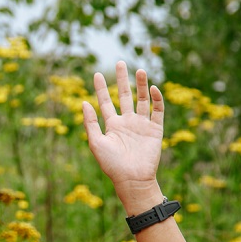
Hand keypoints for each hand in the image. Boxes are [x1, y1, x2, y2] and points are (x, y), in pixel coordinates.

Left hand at [82, 61, 163, 203]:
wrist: (132, 179)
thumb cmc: (111, 164)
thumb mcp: (96, 143)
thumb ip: (90, 123)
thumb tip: (83, 102)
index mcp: (112, 126)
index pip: (105, 102)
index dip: (101, 89)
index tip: (96, 74)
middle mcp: (127, 122)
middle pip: (125, 96)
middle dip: (122, 80)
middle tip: (120, 62)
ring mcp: (142, 124)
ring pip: (142, 99)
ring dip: (141, 85)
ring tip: (139, 70)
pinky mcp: (155, 129)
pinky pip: (157, 110)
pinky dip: (156, 99)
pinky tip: (152, 88)